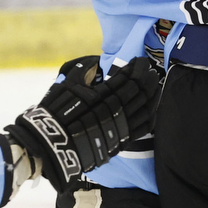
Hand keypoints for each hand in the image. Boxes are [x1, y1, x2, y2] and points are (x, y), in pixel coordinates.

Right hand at [6, 56, 160, 191]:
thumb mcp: (65, 86)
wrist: (52, 145)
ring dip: (153, 93)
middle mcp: (113, 108)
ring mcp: (119, 125)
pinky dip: (152, 114)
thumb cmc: (54, 113)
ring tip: (156, 84)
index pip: (125, 77)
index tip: (140, 62)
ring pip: (145, 107)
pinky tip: (154, 106)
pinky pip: (144, 127)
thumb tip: (96, 63)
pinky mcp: (121, 140)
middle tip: (150, 70)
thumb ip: (82, 72)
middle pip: (138, 90)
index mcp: (101, 93)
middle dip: (147, 78)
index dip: (135, 68)